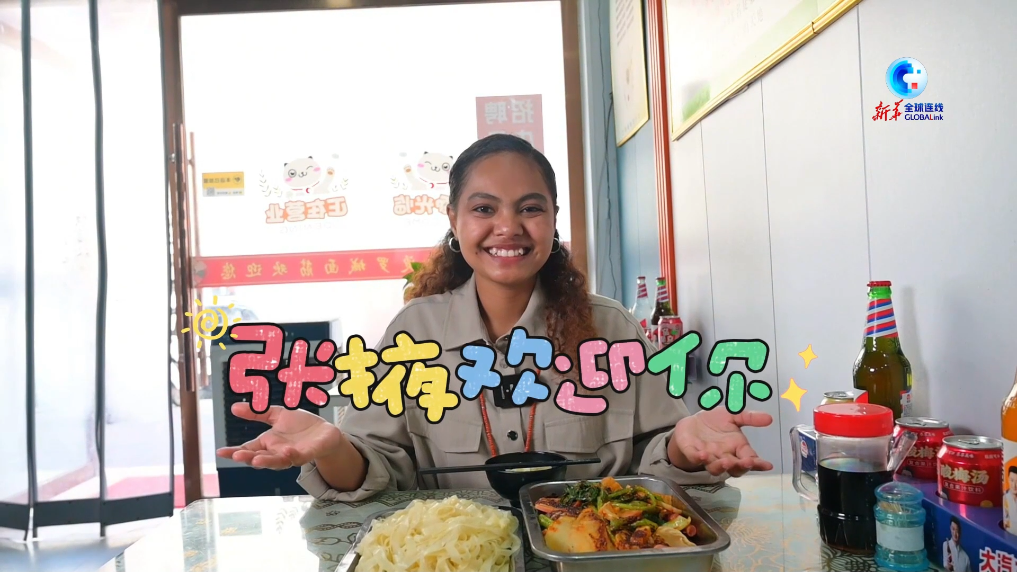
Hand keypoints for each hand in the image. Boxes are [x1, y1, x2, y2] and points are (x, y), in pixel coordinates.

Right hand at [215, 402, 344, 469]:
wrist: (325, 432)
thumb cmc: (300, 426)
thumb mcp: (277, 415)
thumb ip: (257, 413)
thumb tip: (234, 407)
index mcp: (268, 443)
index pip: (248, 448)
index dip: (234, 451)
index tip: (221, 452)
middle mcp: (277, 452)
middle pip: (259, 458)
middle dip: (248, 458)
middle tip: (237, 456)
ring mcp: (292, 455)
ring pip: (277, 461)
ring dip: (267, 461)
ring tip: (256, 460)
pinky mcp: (308, 454)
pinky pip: (299, 457)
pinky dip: (293, 455)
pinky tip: (287, 451)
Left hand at [667, 408, 773, 477]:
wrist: (691, 422)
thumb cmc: (715, 422)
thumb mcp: (733, 416)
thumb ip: (749, 418)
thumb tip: (770, 418)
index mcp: (737, 448)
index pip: (751, 459)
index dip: (759, 464)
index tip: (767, 465)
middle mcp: (725, 456)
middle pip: (735, 468)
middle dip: (741, 466)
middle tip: (746, 463)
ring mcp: (709, 457)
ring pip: (716, 468)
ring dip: (721, 466)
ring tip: (725, 461)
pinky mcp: (692, 453)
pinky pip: (696, 458)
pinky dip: (699, 458)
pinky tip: (703, 454)